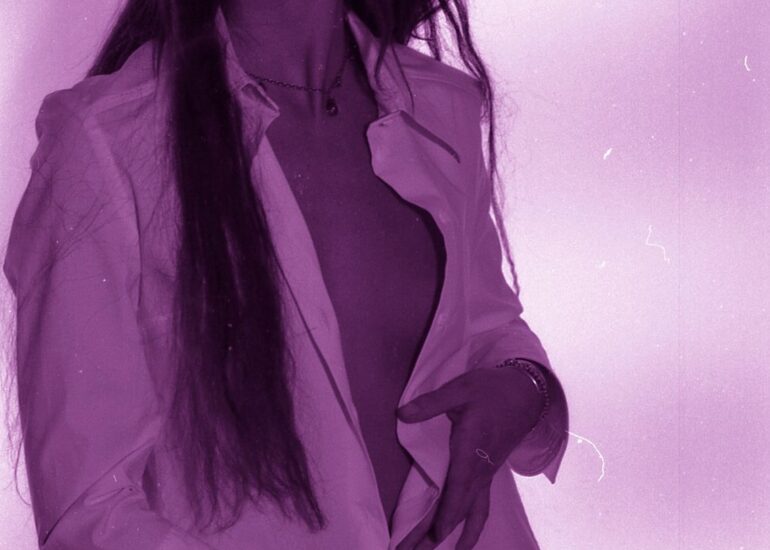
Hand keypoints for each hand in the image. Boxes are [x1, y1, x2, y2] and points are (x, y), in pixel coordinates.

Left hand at [395, 366, 544, 548]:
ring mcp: (487, 474)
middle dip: (438, 533)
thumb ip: (432, 403)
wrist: (526, 393)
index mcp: (472, 449)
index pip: (459, 487)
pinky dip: (470, 524)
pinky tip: (462, 535)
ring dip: (458, 535)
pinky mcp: (489, 473)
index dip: (448, 512)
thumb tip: (402, 414)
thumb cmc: (492, 389)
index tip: (436, 535)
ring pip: (473, 513)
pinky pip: (480, 506)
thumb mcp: (460, 389)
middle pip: (461, 509)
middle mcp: (480, 469)